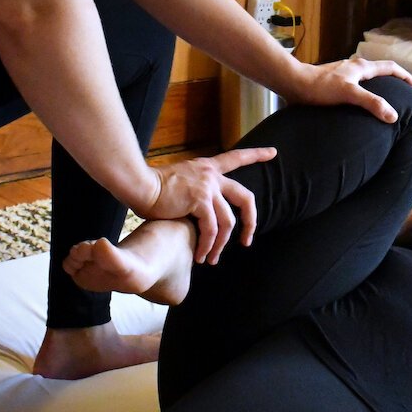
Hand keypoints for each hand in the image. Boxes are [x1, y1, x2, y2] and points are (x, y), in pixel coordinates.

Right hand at [142, 146, 277, 264]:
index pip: (236, 157)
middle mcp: (211, 175)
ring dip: (221, 245)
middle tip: (247, 240)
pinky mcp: (200, 201)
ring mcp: (207, 187)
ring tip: (210, 259)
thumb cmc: (151, 187)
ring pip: (228, 222)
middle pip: (245, 197)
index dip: (256, 154)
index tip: (273, 152)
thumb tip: (199, 214)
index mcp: (207, 168)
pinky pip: (211, 229)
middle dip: (251, 221)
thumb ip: (194, 193)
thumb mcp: (180, 183)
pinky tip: (199, 256)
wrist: (138, 184)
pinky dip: (207, 246)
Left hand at [286, 56, 411, 123]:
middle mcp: (353, 68)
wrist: (293, 83)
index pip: (389, 68)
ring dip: (376, 86)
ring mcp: (342, 74)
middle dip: (392, 80)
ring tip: (381, 100)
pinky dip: (361, 93)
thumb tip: (393, 115)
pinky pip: (353, 87)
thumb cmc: (320, 87)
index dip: (404, 76)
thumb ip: (371, 103)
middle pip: (378, 71)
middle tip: (401, 93)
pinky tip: (356, 106)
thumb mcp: (349, 94)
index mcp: (361, 67)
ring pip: (365, 78)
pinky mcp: (332, 83)